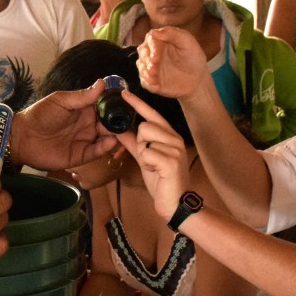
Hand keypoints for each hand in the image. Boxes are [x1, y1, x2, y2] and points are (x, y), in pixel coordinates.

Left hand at [12, 79, 119, 170]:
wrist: (22, 137)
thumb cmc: (40, 115)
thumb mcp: (61, 101)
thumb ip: (82, 96)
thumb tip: (102, 83)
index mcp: (84, 109)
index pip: (105, 107)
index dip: (116, 106)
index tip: (128, 104)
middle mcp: (88, 125)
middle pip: (109, 124)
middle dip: (119, 123)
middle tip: (128, 121)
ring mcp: (85, 140)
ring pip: (106, 139)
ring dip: (116, 136)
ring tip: (123, 132)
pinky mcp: (81, 155)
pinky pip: (96, 152)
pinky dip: (105, 147)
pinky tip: (111, 141)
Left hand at [116, 90, 190, 220]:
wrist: (175, 202)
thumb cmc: (162, 180)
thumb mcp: (145, 158)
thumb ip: (134, 144)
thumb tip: (120, 131)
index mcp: (169, 135)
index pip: (152, 114)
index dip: (137, 103)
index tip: (124, 93)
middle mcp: (174, 138)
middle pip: (145, 126)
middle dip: (140, 143)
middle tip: (149, 159)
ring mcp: (175, 148)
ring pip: (145, 139)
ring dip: (143, 155)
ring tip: (153, 166)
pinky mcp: (172, 160)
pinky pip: (147, 154)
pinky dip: (146, 164)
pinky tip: (156, 172)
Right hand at [137, 27, 209, 98]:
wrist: (197, 78)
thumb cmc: (193, 57)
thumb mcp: (187, 42)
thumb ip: (172, 33)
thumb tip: (153, 32)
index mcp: (159, 40)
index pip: (151, 40)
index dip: (152, 48)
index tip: (156, 57)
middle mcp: (152, 52)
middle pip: (143, 52)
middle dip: (147, 60)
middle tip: (153, 68)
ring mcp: (150, 66)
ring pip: (141, 66)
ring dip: (145, 72)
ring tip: (154, 78)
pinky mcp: (151, 80)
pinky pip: (145, 82)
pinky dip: (148, 84)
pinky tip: (156, 86)